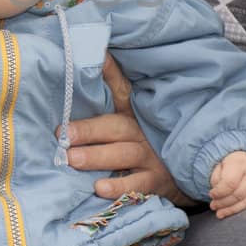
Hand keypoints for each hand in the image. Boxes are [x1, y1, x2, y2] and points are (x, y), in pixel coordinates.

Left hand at [66, 56, 195, 206]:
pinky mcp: (155, 181)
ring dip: (97, 156)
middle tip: (63, 133)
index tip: (97, 56)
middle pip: (117, 126)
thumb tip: (85, 69)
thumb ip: (105, 103)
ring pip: (124, 154)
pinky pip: (137, 185)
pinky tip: (99, 189)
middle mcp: (143, 132)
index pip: (121, 89)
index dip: (110, 72)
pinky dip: (118, 187)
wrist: (181, 175)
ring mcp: (151, 157)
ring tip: (73, 159)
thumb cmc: (142, 145)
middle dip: (89, 129)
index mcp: (133, 114)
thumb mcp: (127, 120)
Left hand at [208, 152, 245, 217]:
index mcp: (240, 163)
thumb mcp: (221, 164)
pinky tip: (231, 211)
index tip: (211, 195)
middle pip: (238, 194)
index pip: (230, 183)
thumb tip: (216, 194)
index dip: (219, 192)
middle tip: (213, 206)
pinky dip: (240, 210)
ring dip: (231, 210)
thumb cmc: (233, 164)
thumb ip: (216, 178)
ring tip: (220, 213)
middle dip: (223, 203)